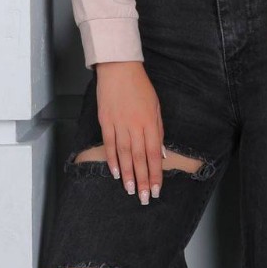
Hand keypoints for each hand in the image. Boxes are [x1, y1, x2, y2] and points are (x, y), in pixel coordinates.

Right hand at [95, 61, 164, 203]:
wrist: (119, 69)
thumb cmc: (140, 86)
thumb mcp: (155, 106)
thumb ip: (158, 131)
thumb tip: (160, 154)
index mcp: (150, 122)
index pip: (154, 153)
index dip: (155, 173)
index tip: (156, 189)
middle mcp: (135, 126)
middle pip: (140, 158)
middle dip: (142, 180)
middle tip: (143, 198)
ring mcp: (119, 124)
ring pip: (124, 154)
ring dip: (128, 174)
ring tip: (130, 191)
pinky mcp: (106, 121)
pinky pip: (109, 144)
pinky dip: (112, 159)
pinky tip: (116, 173)